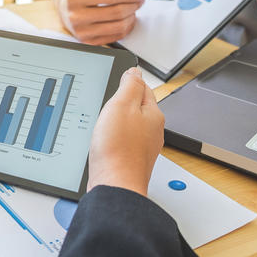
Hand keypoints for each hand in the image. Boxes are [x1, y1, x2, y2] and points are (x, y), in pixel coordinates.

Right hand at [58, 0, 145, 44]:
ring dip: (132, 16)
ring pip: (119, 26)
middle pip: (116, 12)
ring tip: (133, 8)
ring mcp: (82, 32)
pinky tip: (126, 18)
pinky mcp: (89, 42)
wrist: (66, 7)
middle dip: (134, 4)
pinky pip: (116, 37)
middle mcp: (76, 17)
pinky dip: (127, 27)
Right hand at [87, 67, 164, 195]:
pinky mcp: (131, 159)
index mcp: (153, 114)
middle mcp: (152, 131)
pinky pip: (123, 141)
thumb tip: (135, 71)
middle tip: (106, 102)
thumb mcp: (121, 105)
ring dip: (117, 122)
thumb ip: (130, 85)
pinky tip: (103, 142)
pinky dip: (113, 138)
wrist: (115, 185)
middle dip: (122, 103)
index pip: (143, 88)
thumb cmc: (118, 149)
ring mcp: (142, 146)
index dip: (128, 82)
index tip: (116, 81)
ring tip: (103, 123)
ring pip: (129, 125)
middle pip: (137, 107)